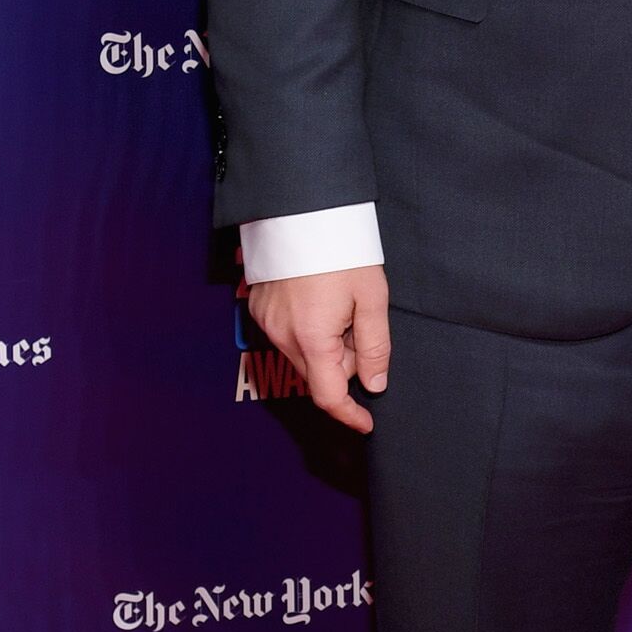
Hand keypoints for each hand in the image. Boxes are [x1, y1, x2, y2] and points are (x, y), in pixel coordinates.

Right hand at [247, 265, 389, 433]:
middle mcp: (281, 335)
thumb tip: (374, 384)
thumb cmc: (340, 249)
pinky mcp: (257, 305)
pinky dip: (307, 329)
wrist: (300, 208)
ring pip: (302, 353)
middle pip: (316, 373)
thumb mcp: (371, 298)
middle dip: (344, 363)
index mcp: (312, 338)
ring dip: (325, 344)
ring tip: (340, 304)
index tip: (366, 422)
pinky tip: (320, 298)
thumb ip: (374, 346)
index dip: (349, 414)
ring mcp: (265, 320)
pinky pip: (286, 333)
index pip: (328, 396)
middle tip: (360, 325)